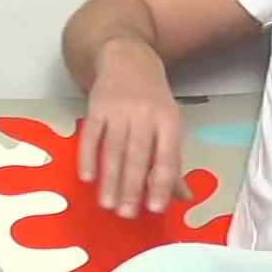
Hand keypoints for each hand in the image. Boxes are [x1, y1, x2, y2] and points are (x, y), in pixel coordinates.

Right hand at [78, 40, 189, 218]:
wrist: (127, 57)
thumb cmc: (152, 99)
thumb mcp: (169, 124)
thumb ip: (172, 162)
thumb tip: (183, 198)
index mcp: (169, 120)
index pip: (166, 156)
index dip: (161, 183)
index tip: (155, 208)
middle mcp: (145, 114)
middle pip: (138, 156)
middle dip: (131, 188)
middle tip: (126, 214)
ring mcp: (119, 110)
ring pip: (113, 149)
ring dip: (110, 179)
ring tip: (107, 205)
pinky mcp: (96, 106)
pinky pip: (91, 135)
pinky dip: (87, 157)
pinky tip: (87, 178)